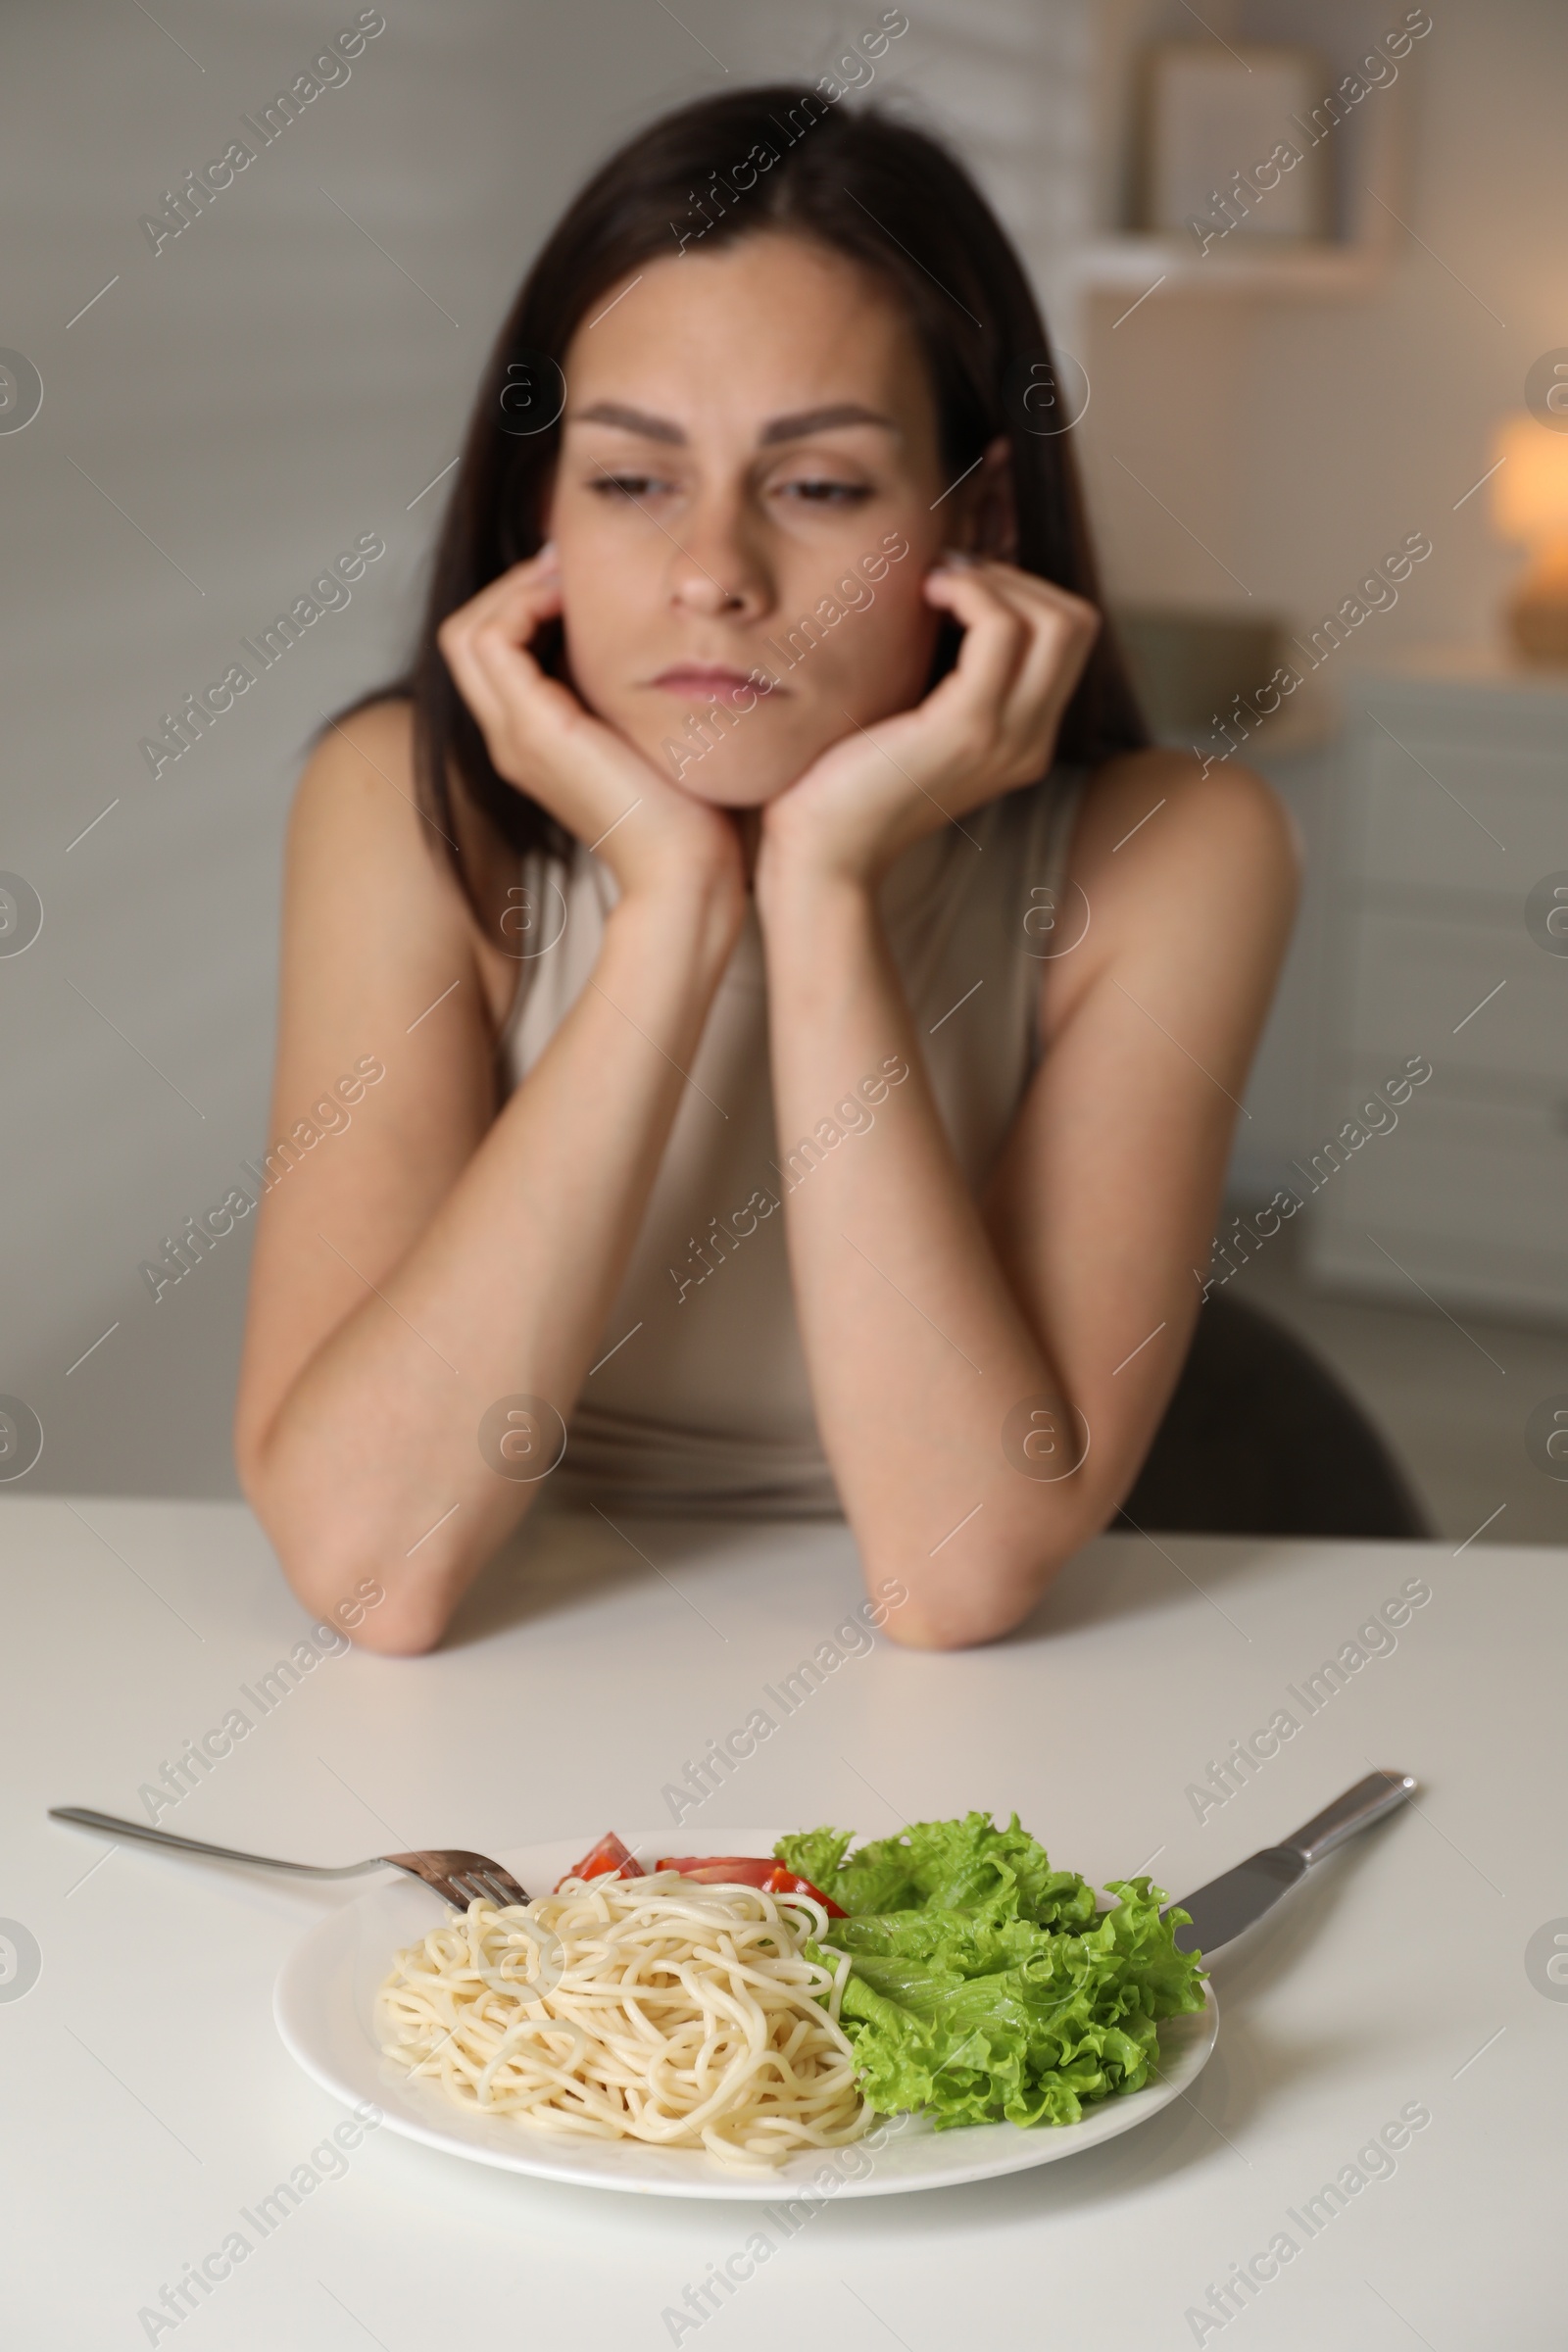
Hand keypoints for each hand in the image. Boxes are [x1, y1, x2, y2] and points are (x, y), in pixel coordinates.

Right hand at [437, 548, 745, 907]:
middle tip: (569, 562)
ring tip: (569, 574)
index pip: (493, 649)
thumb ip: (634, 688)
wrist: (689, 868)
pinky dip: (523, 604)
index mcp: (535, 740)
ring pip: (468, 631)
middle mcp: (511, 740)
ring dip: (515, 588)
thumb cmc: (692, 809)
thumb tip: (655, 633)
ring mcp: (514, 738)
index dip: (524, 600)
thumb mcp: (653, 730)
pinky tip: (576, 600)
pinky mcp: (534, 731)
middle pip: (468, 634)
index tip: (579, 576)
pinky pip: (492, 641)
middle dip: (514, 584)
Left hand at [757, 554, 1099, 890]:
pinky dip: (970, 592)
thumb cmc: (845, 780)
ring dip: (993, 581)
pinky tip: (924, 595)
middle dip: (1014, 578)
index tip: (954, 585)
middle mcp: (1030, 743)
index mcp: (1024, 740)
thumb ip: (946, 675)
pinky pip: (1002, 629)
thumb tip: (948, 587)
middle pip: (1075, 623)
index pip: (1067, 638)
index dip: (1020, 592)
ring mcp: (1007, 738)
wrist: (821, 852)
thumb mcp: (913, 721)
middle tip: (945, 578)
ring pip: (1053, 620)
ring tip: (933, 585)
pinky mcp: (967, 729)